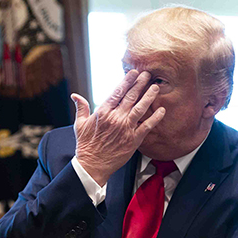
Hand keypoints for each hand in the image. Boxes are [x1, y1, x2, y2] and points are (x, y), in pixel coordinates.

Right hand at [71, 70, 164, 186]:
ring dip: (149, 96)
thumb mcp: (79, 125)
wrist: (92, 165)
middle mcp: (116, 118)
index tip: (133, 72)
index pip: (117, 92)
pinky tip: (162, 110)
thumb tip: (75, 96)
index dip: (126, 81)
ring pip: (141, 108)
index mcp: (103, 112)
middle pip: (131, 96)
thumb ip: (81, 108)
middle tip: (147, 74)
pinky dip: (155, 117)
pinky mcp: (133, 140)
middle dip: (140, 83)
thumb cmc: (86, 146)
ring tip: (155, 87)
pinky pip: (147, 126)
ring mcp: (126, 128)